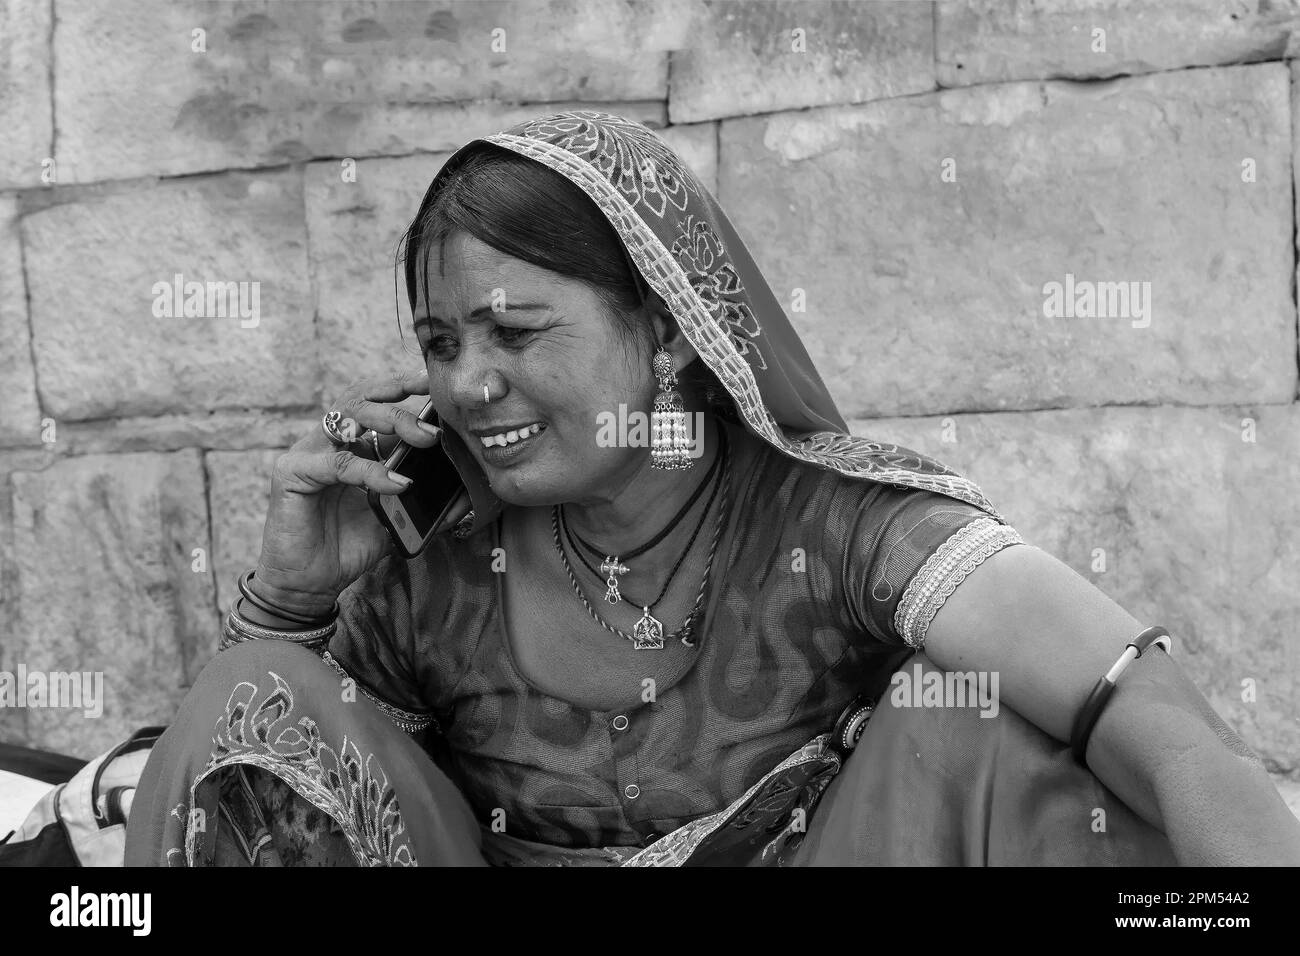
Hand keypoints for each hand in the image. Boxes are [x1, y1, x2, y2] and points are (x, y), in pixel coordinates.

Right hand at [250, 368, 439, 617]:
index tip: (436, 385)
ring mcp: (307, 453)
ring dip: (390, 423)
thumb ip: (424, 500)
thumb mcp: (396, 518)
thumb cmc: (349, 547)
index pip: (375, 402)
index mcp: (350, 445)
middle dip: (403, 408)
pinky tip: (399, 483)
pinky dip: (372, 471)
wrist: (310, 585)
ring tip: (425, 440)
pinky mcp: (291, 474)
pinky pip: (337, 464)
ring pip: (347, 419)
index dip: (404, 387)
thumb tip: (467, 492)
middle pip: (362, 402)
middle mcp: (327, 442)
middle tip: (435, 429)